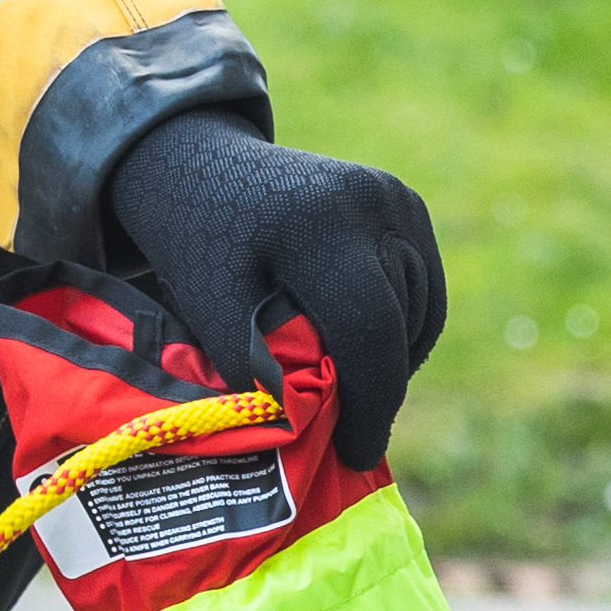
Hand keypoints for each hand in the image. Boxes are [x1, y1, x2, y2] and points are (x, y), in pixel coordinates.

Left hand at [102, 108, 446, 471]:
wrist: (191, 158)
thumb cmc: (189, 235)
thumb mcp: (203, 297)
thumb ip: (246, 356)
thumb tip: (294, 424)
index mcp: (317, 224)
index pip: (368, 329)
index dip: (370, 401)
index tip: (354, 453)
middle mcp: (370, 202)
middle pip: (400, 321)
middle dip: (380, 387)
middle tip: (351, 438)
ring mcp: (394, 197)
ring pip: (419, 306)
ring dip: (392, 357)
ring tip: (348, 394)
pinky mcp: (403, 200)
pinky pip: (421, 282)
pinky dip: (400, 325)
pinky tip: (362, 351)